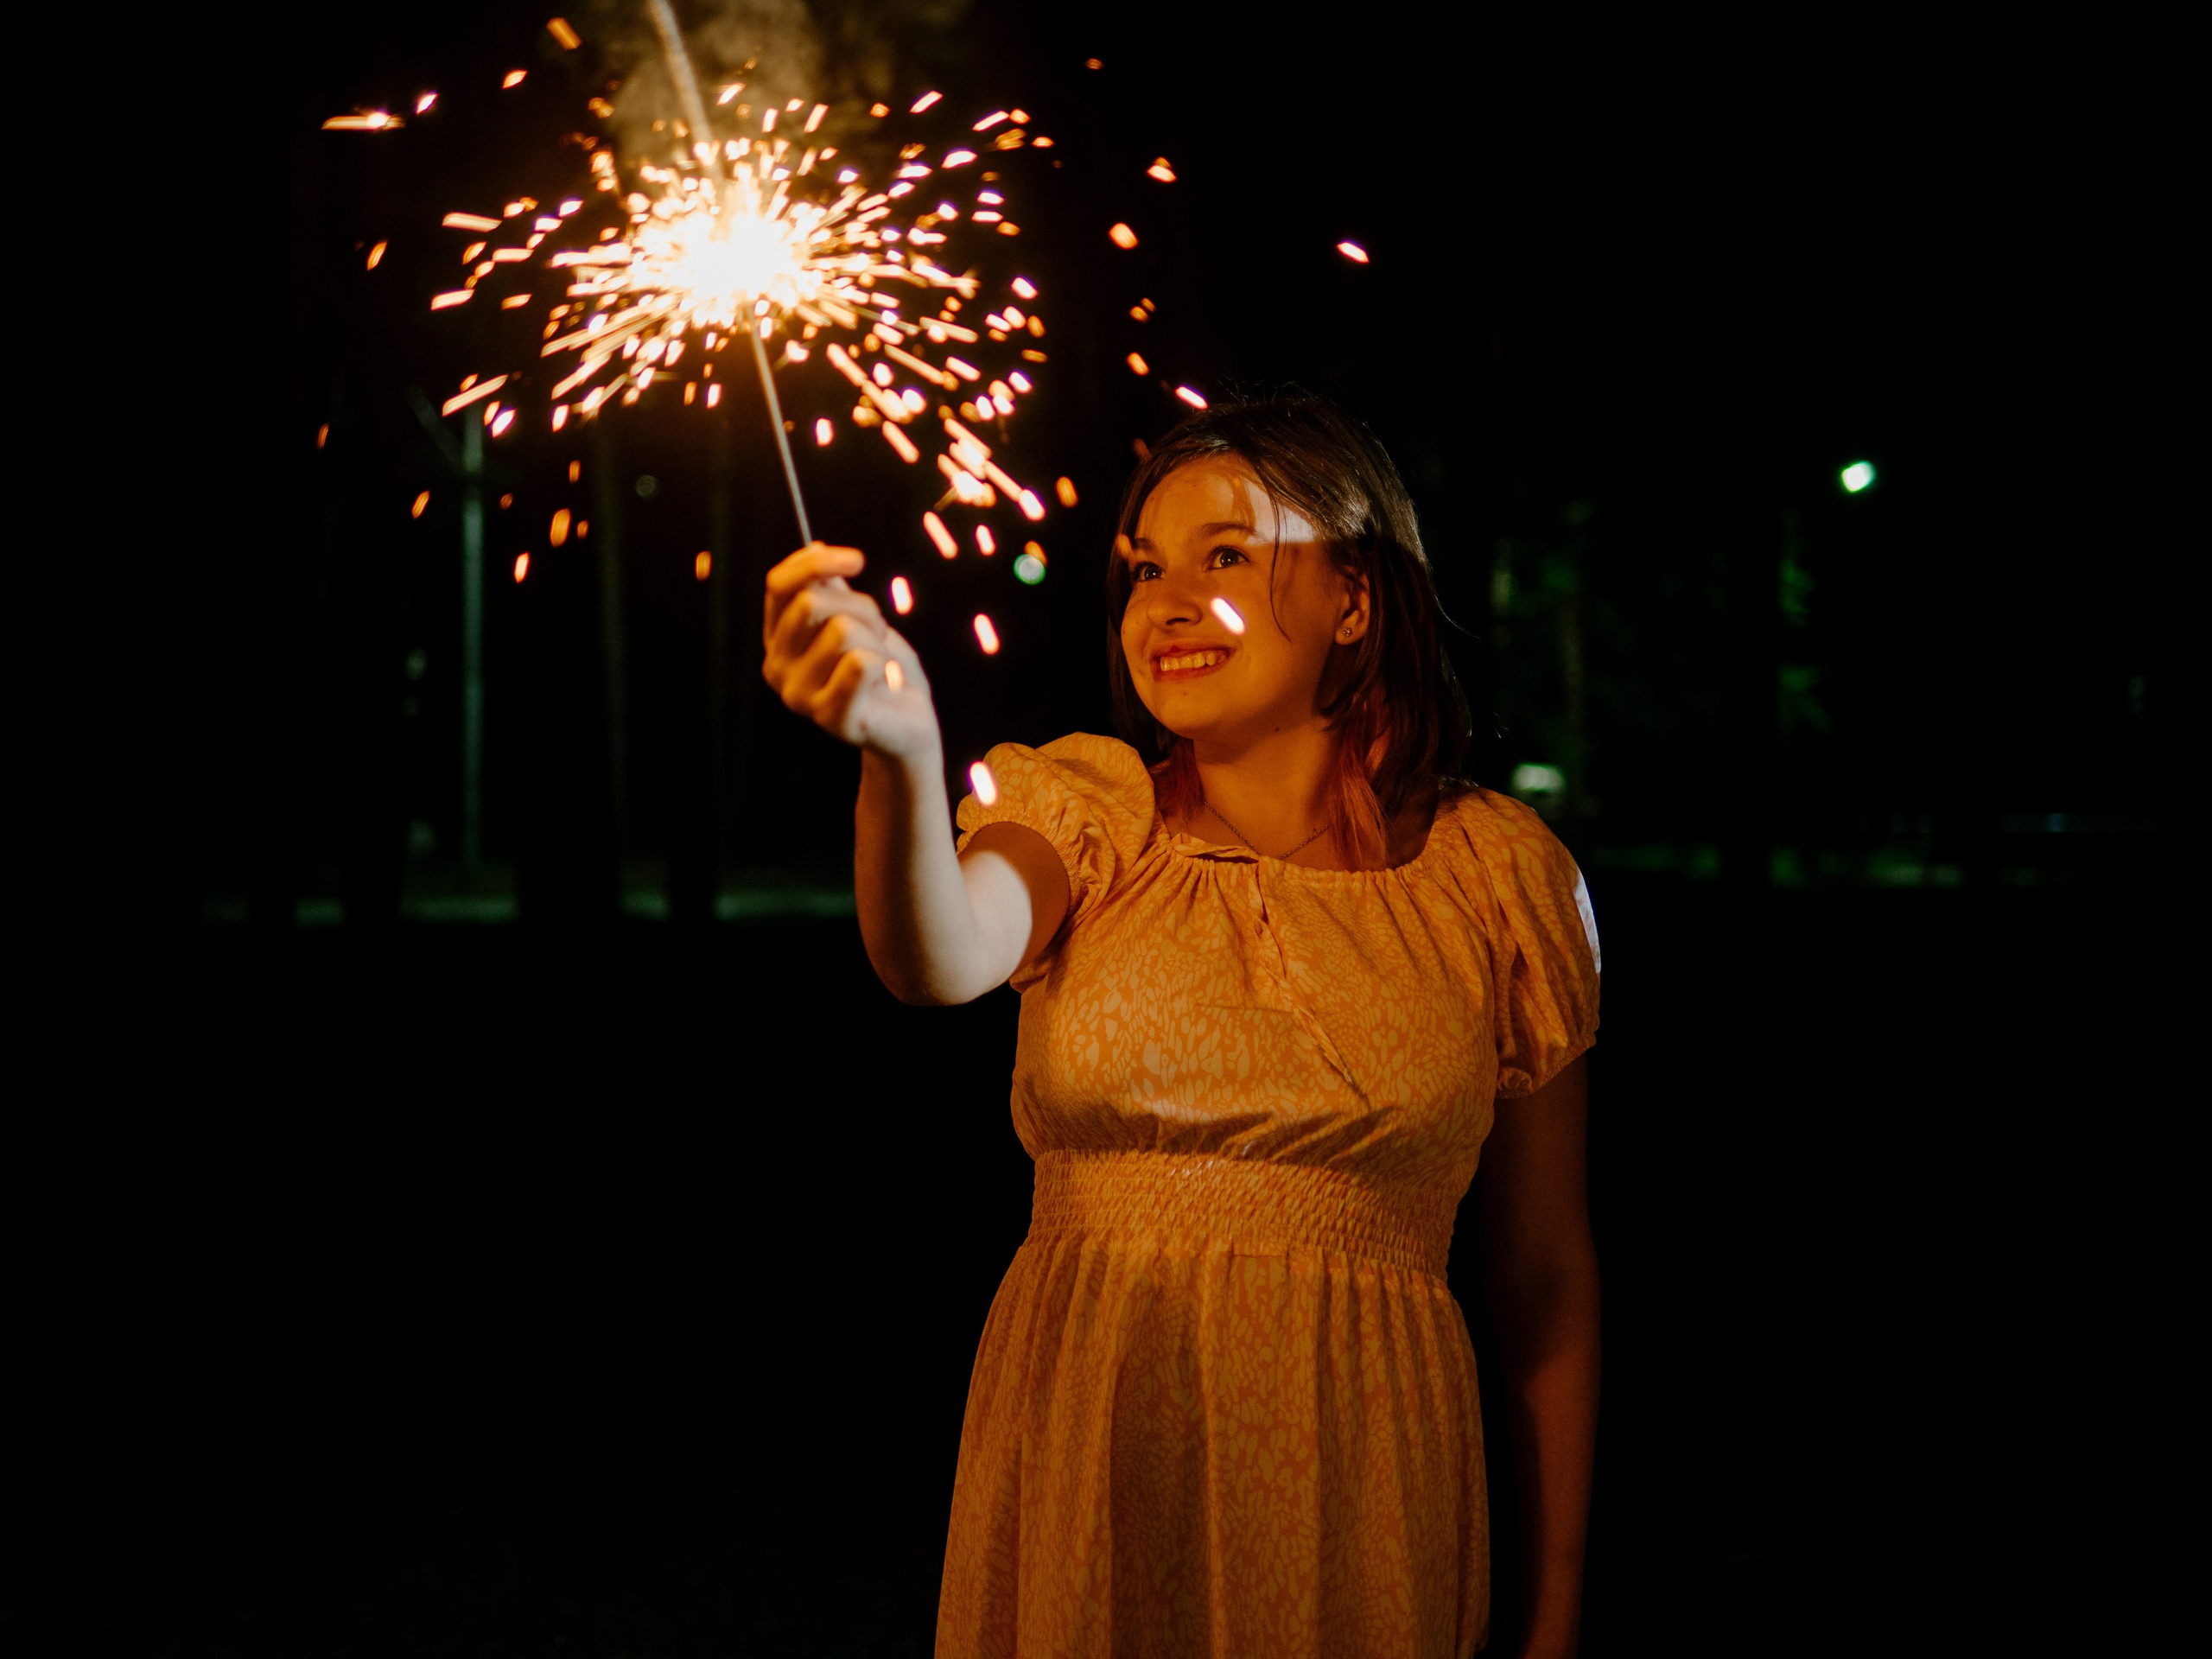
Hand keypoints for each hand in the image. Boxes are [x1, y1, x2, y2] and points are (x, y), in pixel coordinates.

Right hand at [762, 543, 937, 759]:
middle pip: (812, 601)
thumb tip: (814, 546)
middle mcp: (777, 669)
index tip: (857, 559)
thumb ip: (831, 588)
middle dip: (860, 606)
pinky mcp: (831, 718)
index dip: (815, 562)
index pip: (779, 585)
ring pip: (842, 630)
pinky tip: (884, 683)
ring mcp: (800, 697)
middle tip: (879, 631)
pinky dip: (884, 664)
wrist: (908, 724)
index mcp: (777, 640)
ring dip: (877, 640)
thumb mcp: (858, 618)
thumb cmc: (882, 669)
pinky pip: (861, 662)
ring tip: (882, 663)